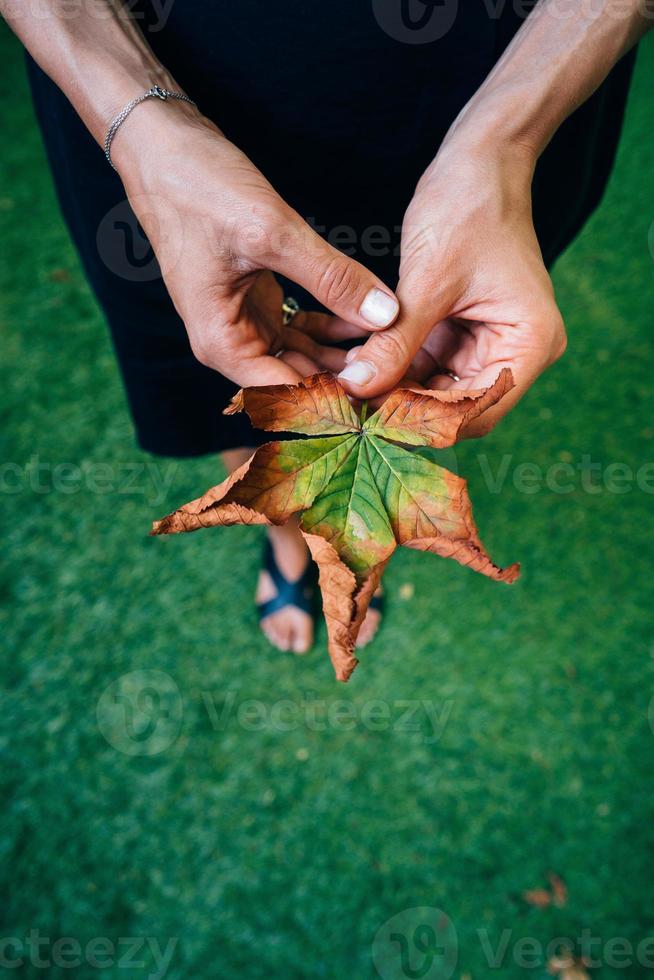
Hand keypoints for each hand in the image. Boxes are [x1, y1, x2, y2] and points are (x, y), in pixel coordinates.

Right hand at [112, 104, 398, 386]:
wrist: (162, 146)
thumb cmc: (198, 188)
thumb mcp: (270, 233)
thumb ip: (330, 277)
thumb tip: (386, 315)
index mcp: (221, 342)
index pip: (284, 394)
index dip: (333, 399)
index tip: (383, 393)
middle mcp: (230, 341)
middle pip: (296, 381)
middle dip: (345, 380)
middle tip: (403, 373)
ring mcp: (243, 320)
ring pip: (303, 355)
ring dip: (344, 354)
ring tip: (394, 349)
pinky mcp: (256, 298)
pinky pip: (301, 327)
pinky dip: (333, 325)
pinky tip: (369, 319)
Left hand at [335, 138, 566, 436]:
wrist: (479, 161)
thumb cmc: (468, 209)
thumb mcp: (428, 282)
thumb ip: (394, 342)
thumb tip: (356, 388)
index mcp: (529, 345)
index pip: (476, 412)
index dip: (425, 421)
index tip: (371, 419)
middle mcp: (515, 352)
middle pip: (455, 406)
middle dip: (403, 405)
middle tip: (348, 405)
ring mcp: (489, 343)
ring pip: (434, 388)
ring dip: (392, 386)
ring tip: (344, 386)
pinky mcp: (463, 332)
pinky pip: (425, 363)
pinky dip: (394, 362)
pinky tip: (355, 362)